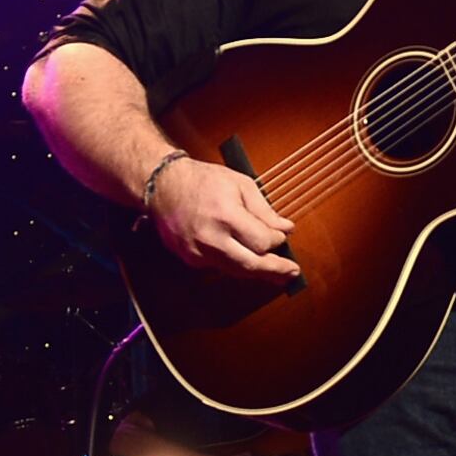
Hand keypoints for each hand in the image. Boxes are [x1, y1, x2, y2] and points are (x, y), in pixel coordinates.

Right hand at [150, 155, 295, 278]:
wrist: (163, 186)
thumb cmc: (202, 181)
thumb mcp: (240, 184)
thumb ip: (264, 210)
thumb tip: (286, 228)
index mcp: (225, 215)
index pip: (261, 241)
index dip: (276, 241)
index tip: (282, 236)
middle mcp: (211, 238)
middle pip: (250, 265)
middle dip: (274, 270)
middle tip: (291, 273)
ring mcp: (198, 251)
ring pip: (236, 270)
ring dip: (258, 273)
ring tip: (278, 274)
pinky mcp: (191, 258)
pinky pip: (220, 266)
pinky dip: (236, 264)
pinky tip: (248, 261)